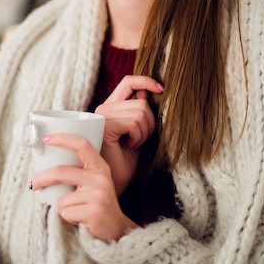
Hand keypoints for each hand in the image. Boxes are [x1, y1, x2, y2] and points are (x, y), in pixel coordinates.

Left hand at [31, 133, 136, 240]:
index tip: (47, 139)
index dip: (63, 138)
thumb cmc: (98, 206)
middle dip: (42, 178)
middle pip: (61, 171)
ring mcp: (98, 194)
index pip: (82, 145)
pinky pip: (65, 212)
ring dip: (63, 208)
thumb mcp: (93, 184)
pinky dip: (67, 218)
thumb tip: (47, 168)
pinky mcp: (94, 211)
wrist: (117, 231)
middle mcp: (100, 178)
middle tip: (34, 184)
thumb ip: (78, 174)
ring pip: (61, 199)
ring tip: (77, 212)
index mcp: (100, 167)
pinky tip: (80, 220)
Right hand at [95, 75, 162, 194]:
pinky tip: (129, 146)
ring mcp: (102, 116)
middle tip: (139, 140)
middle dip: (149, 123)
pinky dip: (138, 136)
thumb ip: (140, 111)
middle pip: (141, 101)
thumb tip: (149, 89)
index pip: (128, 82)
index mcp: (112, 107)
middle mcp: (104, 108)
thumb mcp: (139, 132)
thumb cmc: (126, 161)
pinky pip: (133, 122)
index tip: (161, 88)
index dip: (146, 80)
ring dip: (144, 132)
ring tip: (133, 144)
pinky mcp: (104, 126)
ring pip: (139, 112)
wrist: (115, 182)